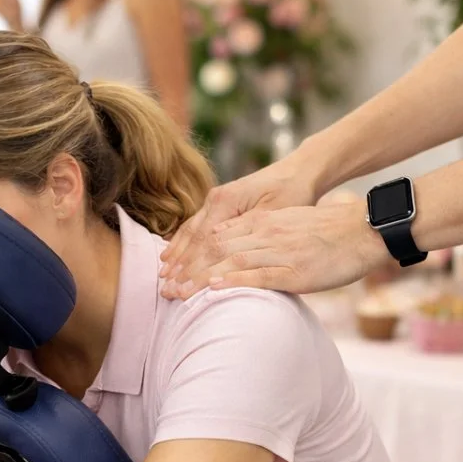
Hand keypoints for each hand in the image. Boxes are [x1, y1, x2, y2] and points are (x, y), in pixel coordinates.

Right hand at [160, 156, 318, 291]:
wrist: (298, 171)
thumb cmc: (292, 193)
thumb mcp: (272, 214)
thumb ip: (244, 234)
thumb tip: (220, 254)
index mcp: (226, 202)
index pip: (201, 241)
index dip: (189, 267)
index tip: (179, 289)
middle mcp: (216, 199)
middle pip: (191, 238)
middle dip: (177, 265)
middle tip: (165, 290)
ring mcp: (216, 200)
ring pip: (190, 231)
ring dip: (176, 255)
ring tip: (163, 276)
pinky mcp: (220, 203)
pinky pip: (196, 226)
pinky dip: (184, 243)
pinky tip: (173, 256)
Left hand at [161, 201, 389, 297]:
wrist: (365, 231)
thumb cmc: (331, 234)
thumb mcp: (290, 229)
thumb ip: (264, 241)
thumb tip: (242, 260)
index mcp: (263, 223)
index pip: (216, 238)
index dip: (189, 255)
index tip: (168, 270)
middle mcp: (265, 234)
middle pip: (216, 251)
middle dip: (186, 270)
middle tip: (163, 288)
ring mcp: (279, 252)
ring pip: (230, 263)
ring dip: (200, 280)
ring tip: (178, 294)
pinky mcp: (294, 270)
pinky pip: (258, 275)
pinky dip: (233, 282)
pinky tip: (213, 289)